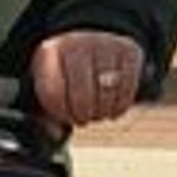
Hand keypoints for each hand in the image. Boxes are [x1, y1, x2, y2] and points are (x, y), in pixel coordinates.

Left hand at [28, 26, 148, 132]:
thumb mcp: (51, 85)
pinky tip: (112, 109)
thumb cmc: (67, 72)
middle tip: (83, 118)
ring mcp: (104, 44)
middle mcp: (77, 43)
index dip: (61, 114)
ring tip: (97, 113)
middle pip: (81, 94)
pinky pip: (127, 88)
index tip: (67, 118)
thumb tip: (56, 133)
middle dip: (83, 115)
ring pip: (105, 92)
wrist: (92, 43)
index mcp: (49, 52)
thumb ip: (48, 112)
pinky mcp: (128, 50)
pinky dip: (120, 105)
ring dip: (101, 112)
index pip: (52, 92)